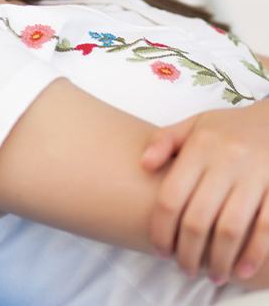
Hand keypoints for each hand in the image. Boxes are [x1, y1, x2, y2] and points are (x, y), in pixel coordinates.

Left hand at [140, 102, 268, 285]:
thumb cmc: (228, 128)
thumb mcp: (194, 124)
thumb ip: (165, 140)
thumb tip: (143, 164)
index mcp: (199, 148)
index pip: (172, 197)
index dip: (162, 229)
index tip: (160, 249)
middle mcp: (225, 163)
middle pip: (199, 219)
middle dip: (188, 252)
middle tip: (184, 268)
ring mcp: (254, 178)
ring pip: (231, 229)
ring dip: (219, 259)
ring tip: (212, 275)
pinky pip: (265, 228)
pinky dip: (253, 253)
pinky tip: (241, 270)